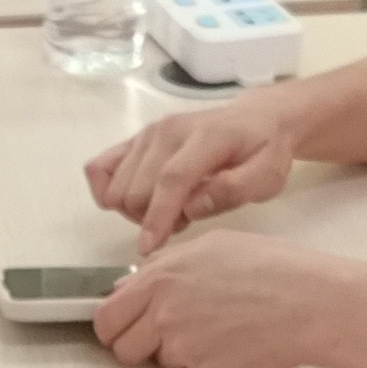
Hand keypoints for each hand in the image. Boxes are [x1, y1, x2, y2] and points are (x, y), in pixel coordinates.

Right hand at [85, 97, 302, 249]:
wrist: (256, 119)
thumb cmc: (264, 152)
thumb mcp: (267, 176)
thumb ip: (234, 190)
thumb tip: (192, 206)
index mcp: (205, 138)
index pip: (172, 179)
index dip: (157, 216)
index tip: (148, 248)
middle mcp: (168, 131)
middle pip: (138, 189)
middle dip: (152, 218)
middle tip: (184, 219)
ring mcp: (147, 134)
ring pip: (118, 187)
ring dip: (136, 210)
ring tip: (169, 208)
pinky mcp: (135, 139)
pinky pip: (99, 167)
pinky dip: (107, 191)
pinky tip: (134, 202)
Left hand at [90, 232, 366, 367]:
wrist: (313, 303)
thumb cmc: (272, 269)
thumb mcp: (213, 246)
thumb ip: (166, 265)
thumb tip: (134, 283)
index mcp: (160, 278)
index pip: (106, 316)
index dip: (114, 326)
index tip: (124, 328)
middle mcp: (165, 315)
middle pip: (123, 350)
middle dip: (139, 346)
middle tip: (169, 336)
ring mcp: (185, 349)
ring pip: (162, 364)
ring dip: (181, 354)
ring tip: (220, 330)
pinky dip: (212, 366)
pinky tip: (238, 345)